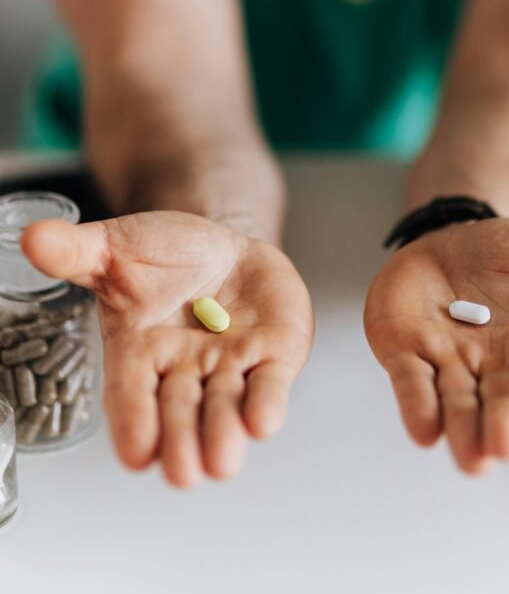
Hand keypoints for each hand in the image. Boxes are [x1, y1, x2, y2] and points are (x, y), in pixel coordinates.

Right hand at [22, 211, 313, 486]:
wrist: (223, 249)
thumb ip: (77, 251)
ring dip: (225, 434)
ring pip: (226, 407)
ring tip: (222, 462)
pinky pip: (270, 383)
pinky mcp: (273, 356)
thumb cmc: (165, 258)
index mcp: (139, 352)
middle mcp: (184, 370)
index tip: (136, 454)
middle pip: (180, 413)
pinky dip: (267, 404)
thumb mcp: (116, 247)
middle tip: (183, 472)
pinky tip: (264, 423)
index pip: (131, 394)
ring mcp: (231, 367)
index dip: (133, 423)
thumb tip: (33, 237)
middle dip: (182, 442)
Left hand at [364, 219, 508, 473]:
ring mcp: (448, 361)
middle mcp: (494, 367)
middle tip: (505, 446)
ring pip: (455, 403)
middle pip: (500, 404)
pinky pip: (411, 381)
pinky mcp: (407, 351)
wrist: (460, 234)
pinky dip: (416, 404)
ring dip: (461, 428)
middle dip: (502, 426)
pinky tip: (423, 428)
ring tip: (470, 455)